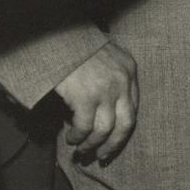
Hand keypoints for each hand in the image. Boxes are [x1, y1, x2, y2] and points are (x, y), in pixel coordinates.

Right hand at [53, 40, 137, 162]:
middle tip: (103, 156)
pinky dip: (78, 137)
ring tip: (82, 150)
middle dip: (113, 145)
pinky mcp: (85, 97)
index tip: (114, 141)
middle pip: (125, 125)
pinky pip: (85, 127)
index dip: (123, 129)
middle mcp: (122, 81)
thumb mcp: (104, 54)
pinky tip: (72, 138)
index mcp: (129, 69)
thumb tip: (108, 108)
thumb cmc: (76, 44)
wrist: (56, 33)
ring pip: (105, 131)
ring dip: (92, 145)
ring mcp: (104, 90)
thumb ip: (112, 75)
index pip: (133, 108)